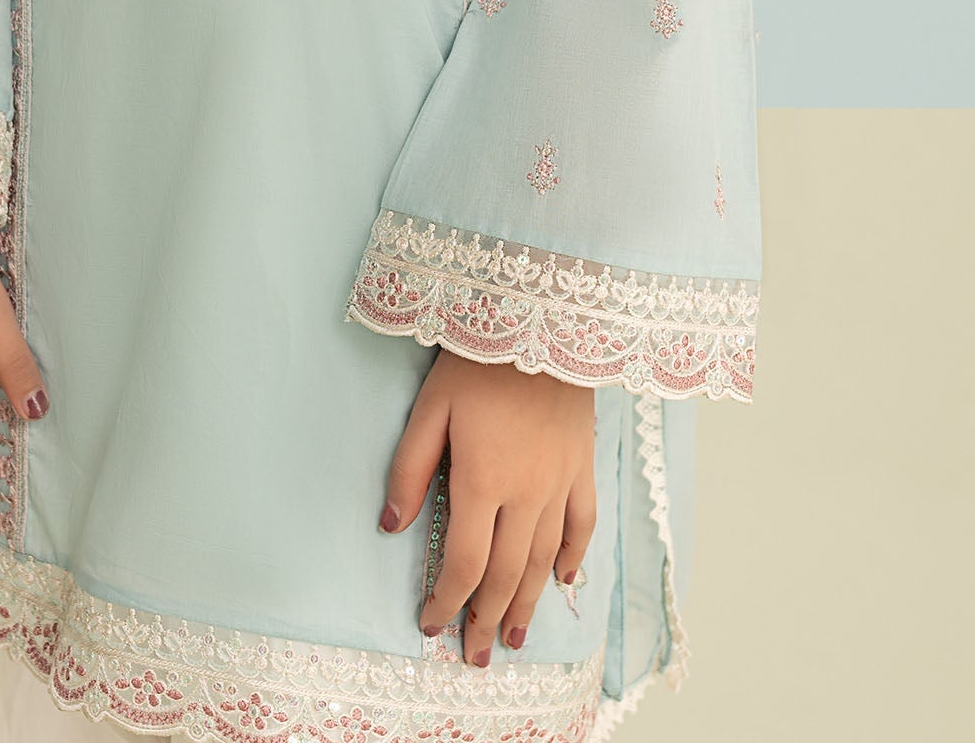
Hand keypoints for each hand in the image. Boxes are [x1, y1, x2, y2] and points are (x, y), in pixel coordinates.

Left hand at [380, 349, 595, 661]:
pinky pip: (583, 524)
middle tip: (476, 656)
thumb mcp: (430, 406)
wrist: (543, 317)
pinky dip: (574, 557)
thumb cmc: (478, 357)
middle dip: (488, 620)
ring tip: (515, 638)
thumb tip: (390, 524)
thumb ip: (410, 468)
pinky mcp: (582, 465)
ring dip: (529, 604)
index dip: (447, 599)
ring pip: (545, 561)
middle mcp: (527, 493)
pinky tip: (562, 581)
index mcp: (484, 480)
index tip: (430, 623)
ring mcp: (561, 482)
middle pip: (508, 575)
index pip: (466, 562)